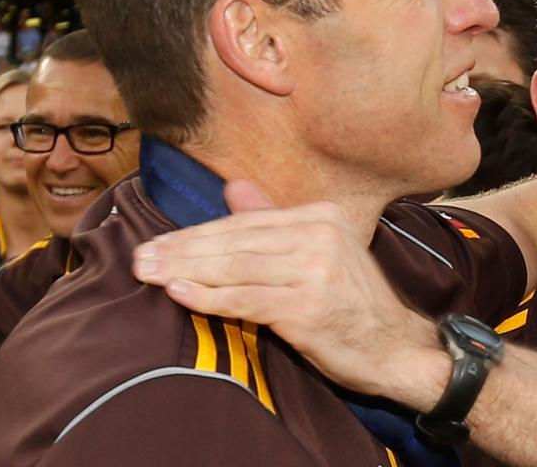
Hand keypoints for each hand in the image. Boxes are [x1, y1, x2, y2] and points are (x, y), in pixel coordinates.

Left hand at [131, 180, 448, 404]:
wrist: (396, 347)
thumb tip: (233, 187)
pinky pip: (247, 299)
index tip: (157, 243)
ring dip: (186, 272)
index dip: (196, 234)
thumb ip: (273, 221)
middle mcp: (320, 235)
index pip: (244, 223)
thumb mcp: (317, 254)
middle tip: (140, 258)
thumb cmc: (350, 304)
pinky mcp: (310, 306)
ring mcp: (317, 269)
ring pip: (236, 267)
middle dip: (182, 250)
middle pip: (235, 241)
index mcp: (320, 216)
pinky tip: (179, 294)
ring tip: (149, 275)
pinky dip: (209, 297)